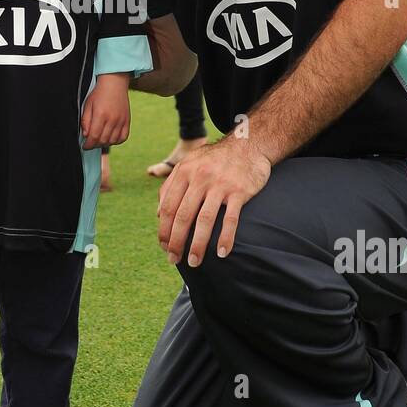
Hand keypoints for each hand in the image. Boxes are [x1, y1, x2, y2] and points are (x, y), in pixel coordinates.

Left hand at [81, 74, 130, 148]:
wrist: (114, 83)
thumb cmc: (99, 93)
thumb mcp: (88, 105)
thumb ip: (85, 121)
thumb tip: (86, 135)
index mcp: (100, 115)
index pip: (94, 136)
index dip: (88, 144)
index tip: (85, 146)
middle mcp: (112, 119)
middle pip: (103, 140)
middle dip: (95, 145)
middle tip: (91, 143)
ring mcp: (121, 120)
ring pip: (113, 141)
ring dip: (105, 143)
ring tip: (100, 139)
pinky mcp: (127, 121)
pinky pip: (123, 137)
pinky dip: (117, 141)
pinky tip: (111, 138)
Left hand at [158, 133, 271, 266]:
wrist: (249, 144)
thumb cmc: (215, 159)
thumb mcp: (189, 163)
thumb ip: (171, 186)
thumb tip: (157, 214)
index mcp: (184, 172)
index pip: (168, 207)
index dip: (163, 230)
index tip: (163, 246)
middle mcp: (200, 178)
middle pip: (183, 216)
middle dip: (176, 242)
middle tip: (173, 260)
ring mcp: (220, 185)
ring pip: (204, 220)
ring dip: (198, 244)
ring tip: (194, 262)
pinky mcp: (240, 191)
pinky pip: (231, 219)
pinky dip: (225, 238)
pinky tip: (221, 253)